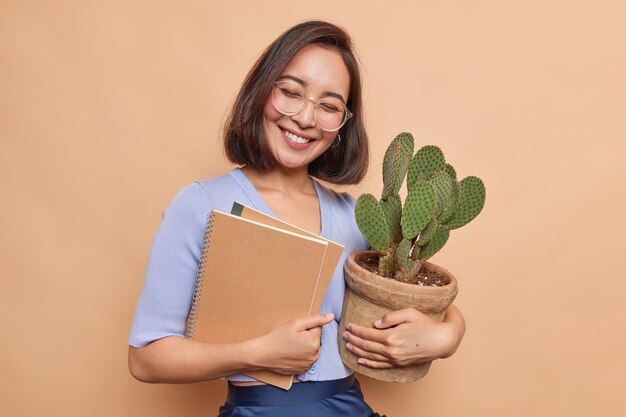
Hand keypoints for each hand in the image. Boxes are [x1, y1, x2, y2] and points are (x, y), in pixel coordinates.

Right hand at [252, 313, 333, 374]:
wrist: (263, 354)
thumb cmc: (277, 337)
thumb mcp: (296, 323)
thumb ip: (315, 319)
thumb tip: (331, 316)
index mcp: (314, 342)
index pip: (318, 328)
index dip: (306, 326)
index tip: (295, 330)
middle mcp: (315, 356)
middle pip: (315, 339)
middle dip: (306, 336)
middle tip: (292, 337)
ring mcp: (308, 365)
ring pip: (311, 349)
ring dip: (304, 346)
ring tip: (290, 345)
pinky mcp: (302, 370)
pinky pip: (306, 358)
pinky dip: (300, 355)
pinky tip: (290, 353)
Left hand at [342, 306, 464, 368]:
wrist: (440, 341)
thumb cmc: (426, 325)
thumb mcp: (409, 313)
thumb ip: (390, 317)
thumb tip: (375, 324)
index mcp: (391, 337)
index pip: (368, 334)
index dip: (356, 330)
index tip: (348, 326)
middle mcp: (391, 350)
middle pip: (366, 346)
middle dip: (353, 340)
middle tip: (344, 335)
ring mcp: (395, 359)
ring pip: (370, 357)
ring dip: (357, 352)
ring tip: (348, 346)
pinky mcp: (399, 364)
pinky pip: (380, 365)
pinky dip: (368, 364)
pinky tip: (361, 361)